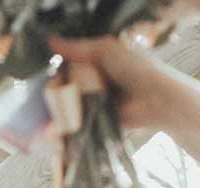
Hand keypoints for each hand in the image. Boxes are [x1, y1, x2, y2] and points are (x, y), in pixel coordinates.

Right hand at [46, 34, 183, 134]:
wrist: (154, 99)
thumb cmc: (135, 68)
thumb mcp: (105, 50)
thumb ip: (77, 47)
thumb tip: (50, 42)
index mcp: (94, 64)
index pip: (67, 68)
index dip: (57, 74)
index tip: (49, 80)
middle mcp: (92, 84)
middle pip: (64, 90)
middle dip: (54, 97)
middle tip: (49, 102)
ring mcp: (93, 105)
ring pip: (67, 109)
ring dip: (56, 114)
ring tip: (45, 121)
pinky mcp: (96, 124)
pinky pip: (75, 126)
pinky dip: (64, 129)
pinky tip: (51, 132)